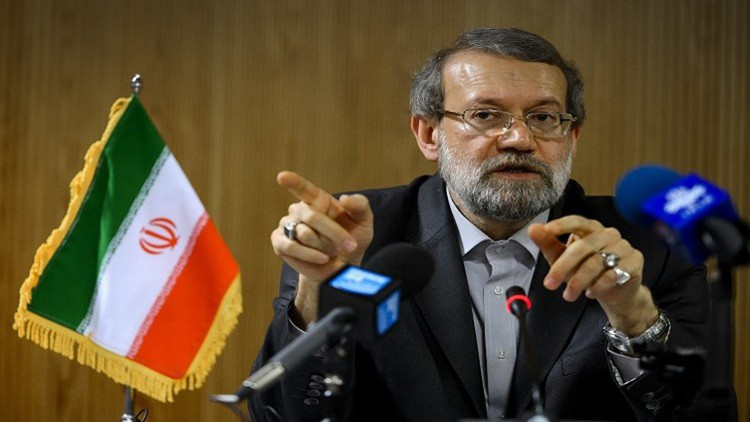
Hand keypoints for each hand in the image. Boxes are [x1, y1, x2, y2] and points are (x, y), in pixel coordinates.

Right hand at [270, 171, 373, 326]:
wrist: (343, 265)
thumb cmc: (352, 238)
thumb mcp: (364, 221)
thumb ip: (359, 205)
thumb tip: (344, 199)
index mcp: (317, 199)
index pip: (303, 188)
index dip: (293, 181)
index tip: (282, 177)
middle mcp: (299, 210)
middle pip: (312, 216)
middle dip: (334, 233)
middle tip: (350, 246)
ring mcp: (287, 226)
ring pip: (305, 234)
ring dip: (324, 246)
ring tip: (331, 251)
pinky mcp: (279, 243)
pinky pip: (291, 247)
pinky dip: (309, 255)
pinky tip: (322, 258)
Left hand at [529, 216, 658, 335]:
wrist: (615, 293)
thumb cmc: (587, 272)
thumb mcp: (563, 259)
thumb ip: (548, 243)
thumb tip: (533, 229)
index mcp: (590, 229)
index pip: (576, 221)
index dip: (561, 225)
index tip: (546, 230)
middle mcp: (607, 234)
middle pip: (582, 246)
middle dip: (563, 267)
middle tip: (550, 284)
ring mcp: (623, 246)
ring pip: (596, 262)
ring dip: (578, 282)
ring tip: (569, 295)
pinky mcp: (634, 261)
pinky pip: (612, 274)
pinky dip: (597, 286)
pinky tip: (590, 293)